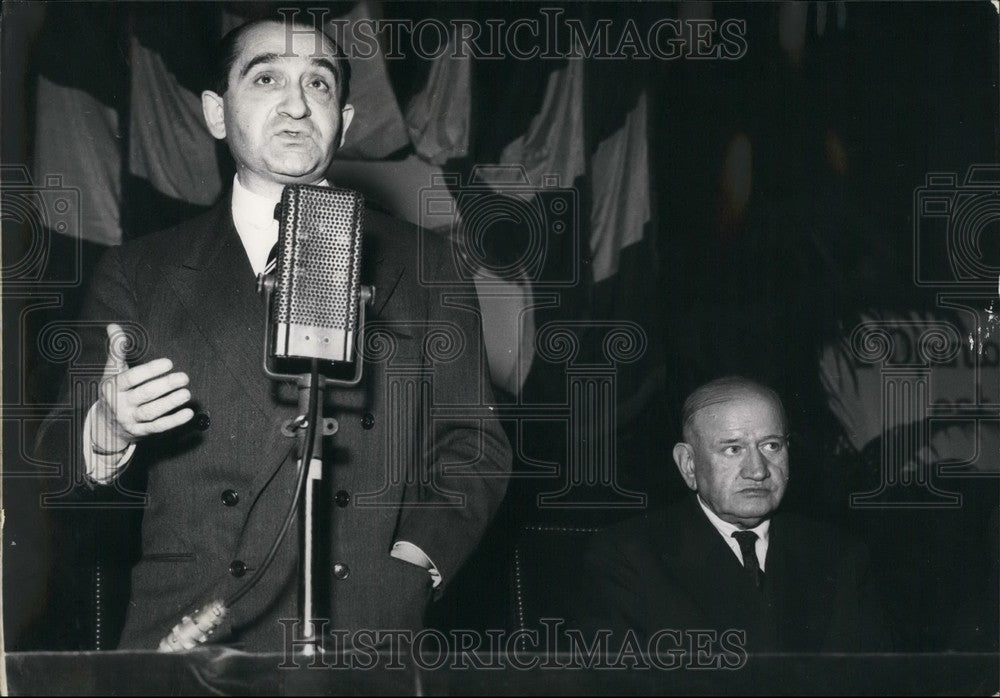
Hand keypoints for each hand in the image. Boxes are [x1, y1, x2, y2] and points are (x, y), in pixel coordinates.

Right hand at [90, 323, 193, 452]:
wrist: (105, 425)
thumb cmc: (114, 391)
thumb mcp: (111, 372)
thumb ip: (116, 350)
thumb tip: (114, 326)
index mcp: (113, 387)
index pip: (131, 378)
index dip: (150, 370)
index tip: (169, 362)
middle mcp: (119, 404)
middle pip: (144, 394)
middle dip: (165, 386)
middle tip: (184, 377)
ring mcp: (129, 419)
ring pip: (151, 412)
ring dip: (170, 403)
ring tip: (186, 393)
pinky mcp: (140, 432)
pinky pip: (157, 427)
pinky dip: (173, 421)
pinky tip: (188, 413)